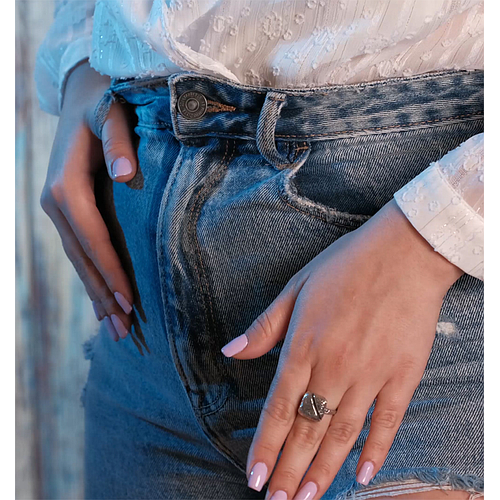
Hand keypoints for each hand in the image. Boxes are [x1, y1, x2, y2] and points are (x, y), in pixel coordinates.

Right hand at [40, 60, 138, 340]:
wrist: (82, 95)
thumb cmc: (105, 103)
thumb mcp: (111, 113)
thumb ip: (118, 140)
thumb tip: (125, 172)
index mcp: (66, 185)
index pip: (93, 238)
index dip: (110, 272)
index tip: (131, 302)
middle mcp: (56, 202)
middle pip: (82, 259)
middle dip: (103, 296)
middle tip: (125, 332)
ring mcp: (57, 210)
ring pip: (78, 260)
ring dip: (96, 294)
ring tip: (116, 328)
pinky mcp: (66, 212)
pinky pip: (79, 251)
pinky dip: (92, 276)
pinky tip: (103, 298)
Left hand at [221, 199, 463, 499]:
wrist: (405, 252)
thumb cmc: (345, 266)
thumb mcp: (296, 288)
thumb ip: (264, 327)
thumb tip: (229, 352)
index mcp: (304, 344)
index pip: (279, 408)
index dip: (265, 446)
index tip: (254, 477)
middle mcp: (334, 366)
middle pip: (307, 429)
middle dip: (289, 470)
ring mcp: (371, 373)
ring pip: (342, 433)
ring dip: (324, 471)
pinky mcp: (403, 374)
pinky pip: (388, 422)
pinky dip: (375, 451)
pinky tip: (363, 476)